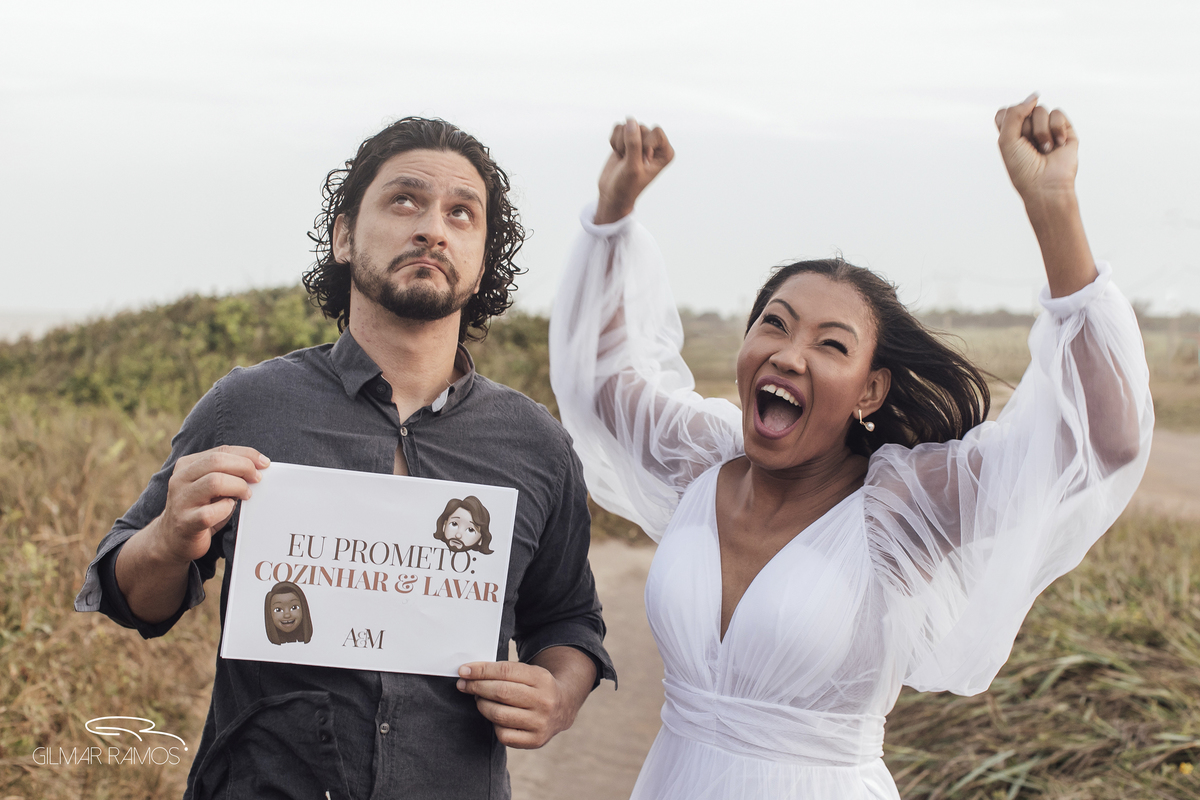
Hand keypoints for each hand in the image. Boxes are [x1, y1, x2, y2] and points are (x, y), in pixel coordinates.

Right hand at [153, 445, 268, 562]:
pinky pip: (210, 512)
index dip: (246, 454)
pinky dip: (226, 509)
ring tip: (246, 495)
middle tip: (257, 479)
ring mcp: (181, 501)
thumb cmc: (201, 507)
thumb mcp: (211, 485)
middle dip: (244, 467)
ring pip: (214, 482)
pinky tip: (228, 509)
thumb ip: (227, 472)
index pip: (220, 450)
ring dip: (238, 487)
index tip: (264, 463)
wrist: (174, 538)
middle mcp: (180, 479)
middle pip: (216, 461)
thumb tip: (258, 466)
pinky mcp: (186, 522)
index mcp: (187, 465)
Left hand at [456, 659, 577, 748]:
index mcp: (542, 678)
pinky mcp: (535, 741)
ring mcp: (540, 723)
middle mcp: (544, 701)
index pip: (505, 671)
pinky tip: (494, 716)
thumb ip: (504, 671)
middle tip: (463, 685)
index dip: (481, 671)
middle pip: (501, 692)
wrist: (562, 708)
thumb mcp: (529, 672)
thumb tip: (470, 673)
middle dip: (477, 687)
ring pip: (499, 715)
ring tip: (478, 699)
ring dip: (482, 705)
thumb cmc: (536, 688)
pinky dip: (493, 724)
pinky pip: (503, 734)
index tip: (463, 671)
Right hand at [594, 117, 673, 224]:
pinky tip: (618, 154)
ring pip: (628, 126)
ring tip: (624, 159)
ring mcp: (640, 140)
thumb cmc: (627, 186)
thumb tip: (630, 121)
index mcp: (665, 152)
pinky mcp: (626, 138)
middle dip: (630, 144)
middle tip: (629, 162)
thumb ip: (634, 144)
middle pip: (641, 127)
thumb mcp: (633, 168)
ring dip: (621, 144)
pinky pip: (618, 127)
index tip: (642, 161)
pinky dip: (614, 141)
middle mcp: (655, 144)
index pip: (656, 132)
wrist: (613, 194)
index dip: (645, 145)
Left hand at [995, 93, 1078, 203]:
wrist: (1045, 184)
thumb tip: (1034, 96)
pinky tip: (1057, 145)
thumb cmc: (1022, 168)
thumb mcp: (1007, 140)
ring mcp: (1046, 128)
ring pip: (1041, 110)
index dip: (1009, 119)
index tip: (1013, 138)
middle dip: (1025, 129)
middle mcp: (1028, 129)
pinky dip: (1056, 129)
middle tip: (1029, 147)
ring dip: (1040, 131)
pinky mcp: (1064, 129)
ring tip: (1044, 149)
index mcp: (1010, 132)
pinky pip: (1057, 113)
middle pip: (1024, 108)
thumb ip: (1014, 114)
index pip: (1006, 111)